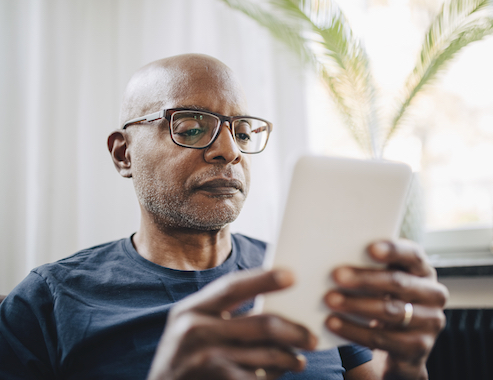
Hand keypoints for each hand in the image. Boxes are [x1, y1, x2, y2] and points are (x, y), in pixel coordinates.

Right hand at [147, 268, 316, 379]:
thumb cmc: (184, 355)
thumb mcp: (191, 326)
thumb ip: (221, 312)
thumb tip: (272, 303)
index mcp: (190, 309)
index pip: (232, 287)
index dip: (264, 279)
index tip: (292, 275)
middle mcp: (195, 331)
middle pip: (261, 324)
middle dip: (294, 330)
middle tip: (311, 337)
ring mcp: (205, 360)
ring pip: (267, 355)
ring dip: (290, 358)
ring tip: (298, 359)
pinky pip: (260, 378)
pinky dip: (274, 376)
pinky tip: (279, 375)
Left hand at [325, 240, 448, 379]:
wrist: (398, 346)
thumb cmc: (384, 299)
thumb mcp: (383, 281)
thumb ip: (370, 266)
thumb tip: (337, 255)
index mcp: (423, 270)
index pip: (413, 255)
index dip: (393, 250)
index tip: (370, 248)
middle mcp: (433, 294)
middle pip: (398, 283)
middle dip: (365, 279)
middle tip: (336, 275)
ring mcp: (430, 322)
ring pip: (390, 311)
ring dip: (356, 304)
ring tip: (330, 299)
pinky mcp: (418, 347)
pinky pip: (382, 338)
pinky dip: (354, 330)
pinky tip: (333, 323)